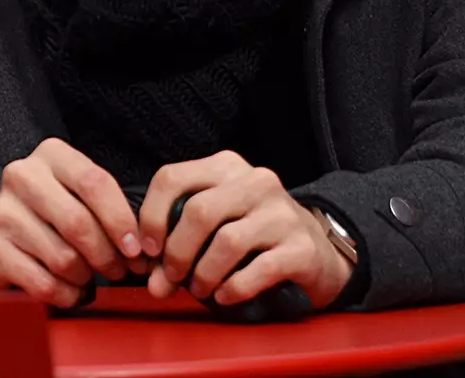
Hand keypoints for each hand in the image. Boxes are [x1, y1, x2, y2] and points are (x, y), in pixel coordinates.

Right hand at [0, 138, 150, 307]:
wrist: (1, 230)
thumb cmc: (53, 213)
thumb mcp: (79, 194)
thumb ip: (109, 210)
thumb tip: (143, 249)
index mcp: (50, 155)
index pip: (94, 183)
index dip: (121, 220)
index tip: (136, 249)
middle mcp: (21, 176)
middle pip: (79, 223)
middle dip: (107, 255)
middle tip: (119, 270)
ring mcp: (2, 212)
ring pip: (63, 258)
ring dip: (86, 277)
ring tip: (88, 277)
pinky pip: (44, 283)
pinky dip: (66, 295)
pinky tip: (70, 290)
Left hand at [138, 151, 354, 309]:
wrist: (317, 250)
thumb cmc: (254, 236)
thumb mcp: (214, 228)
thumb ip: (177, 251)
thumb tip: (154, 284)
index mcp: (225, 167)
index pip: (171, 177)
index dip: (150, 217)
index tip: (148, 250)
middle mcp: (255, 182)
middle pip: (198, 211)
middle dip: (177, 251)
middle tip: (172, 277)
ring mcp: (282, 212)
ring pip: (227, 241)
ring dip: (204, 273)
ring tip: (199, 290)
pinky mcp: (301, 247)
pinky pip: (259, 269)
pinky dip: (234, 288)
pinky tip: (224, 296)